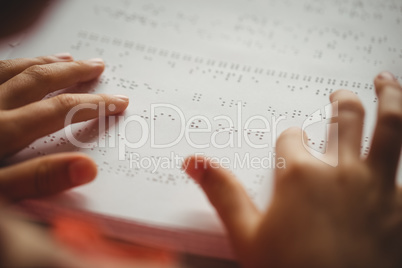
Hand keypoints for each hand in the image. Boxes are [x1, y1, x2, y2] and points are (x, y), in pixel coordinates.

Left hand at [0, 54, 128, 200]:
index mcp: (1, 131)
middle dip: (74, 72)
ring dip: (45, 62)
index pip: (60, 110)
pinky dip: (13, 64)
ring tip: (67, 58)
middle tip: (98, 65)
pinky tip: (20, 66)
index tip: (119, 101)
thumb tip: (87, 170)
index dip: (94, 104)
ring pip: (14, 69)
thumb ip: (37, 180)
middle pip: (39, 80)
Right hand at [184, 72, 401, 267]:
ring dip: (389, 96)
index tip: (292, 142)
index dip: (290, 139)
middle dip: (341, 103)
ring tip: (385, 80)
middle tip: (339, 96)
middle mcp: (341, 171)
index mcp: (299, 174)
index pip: (291, 139)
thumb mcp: (247, 234)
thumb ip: (222, 192)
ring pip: (390, 124)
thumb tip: (193, 162)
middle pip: (344, 118)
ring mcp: (378, 185)